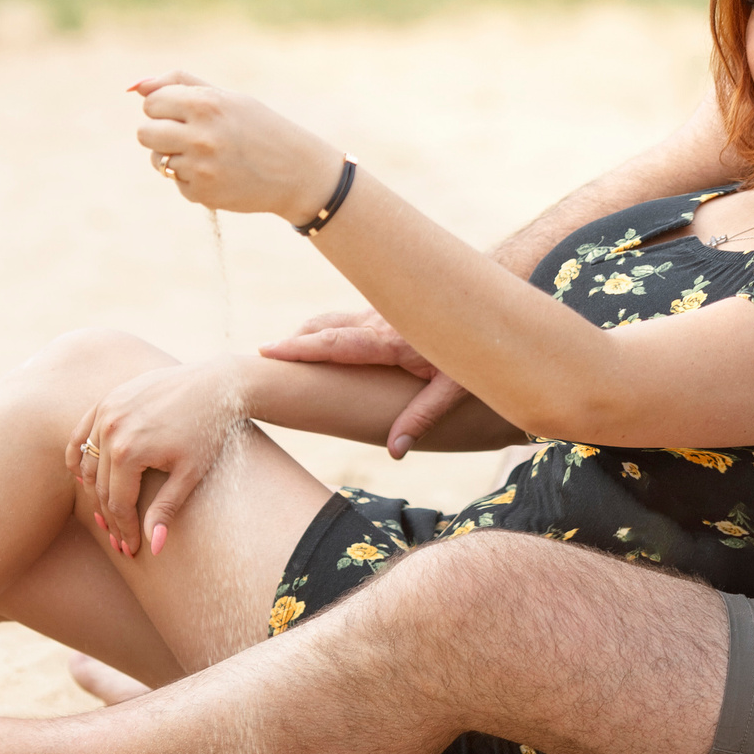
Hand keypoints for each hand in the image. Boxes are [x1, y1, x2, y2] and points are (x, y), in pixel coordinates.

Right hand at [66, 359, 246, 556]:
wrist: (216, 386)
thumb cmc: (208, 431)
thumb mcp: (190, 474)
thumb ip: (166, 509)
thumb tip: (153, 547)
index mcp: (128, 451)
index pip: (118, 503)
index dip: (124, 530)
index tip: (131, 549)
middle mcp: (110, 429)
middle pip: (101, 487)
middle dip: (110, 518)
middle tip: (119, 540)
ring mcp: (106, 411)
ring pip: (88, 464)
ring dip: (93, 493)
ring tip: (105, 516)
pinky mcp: (108, 399)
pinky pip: (80, 434)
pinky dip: (78, 457)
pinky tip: (83, 478)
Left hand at [132, 73, 343, 222]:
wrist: (296, 172)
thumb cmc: (259, 127)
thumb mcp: (226, 97)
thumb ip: (178, 84)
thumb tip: (133, 86)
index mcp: (206, 104)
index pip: (151, 103)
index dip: (164, 107)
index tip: (186, 112)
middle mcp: (200, 135)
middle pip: (144, 132)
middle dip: (159, 133)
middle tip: (188, 134)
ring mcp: (200, 167)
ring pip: (155, 159)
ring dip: (171, 156)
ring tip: (204, 154)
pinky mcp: (201, 193)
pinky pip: (175, 181)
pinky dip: (190, 178)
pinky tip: (217, 173)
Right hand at [260, 310, 465, 456]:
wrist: (492, 302)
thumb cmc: (477, 346)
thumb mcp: (454, 387)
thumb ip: (422, 416)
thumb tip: (395, 450)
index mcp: (390, 339)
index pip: (333, 344)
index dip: (298, 348)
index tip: (266, 351)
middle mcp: (380, 320)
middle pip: (323, 327)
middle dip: (292, 341)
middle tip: (261, 357)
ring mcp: (382, 312)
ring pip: (333, 320)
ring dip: (308, 335)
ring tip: (284, 354)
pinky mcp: (387, 311)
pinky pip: (347, 319)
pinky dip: (326, 331)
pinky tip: (323, 346)